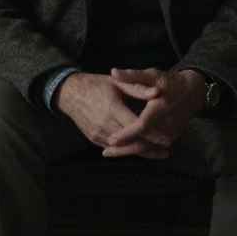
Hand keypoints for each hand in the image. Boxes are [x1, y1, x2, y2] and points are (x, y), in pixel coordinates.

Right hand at [56, 72, 170, 158]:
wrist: (68, 93)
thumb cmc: (95, 85)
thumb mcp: (116, 83)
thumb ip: (137, 88)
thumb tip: (157, 92)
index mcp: (112, 108)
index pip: (136, 126)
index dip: (153, 134)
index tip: (167, 140)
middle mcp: (104, 124)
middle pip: (131, 141)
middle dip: (150, 147)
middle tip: (167, 150)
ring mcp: (98, 133)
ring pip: (123, 148)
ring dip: (140, 151)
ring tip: (157, 153)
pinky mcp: (94, 139)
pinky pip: (114, 149)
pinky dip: (127, 150)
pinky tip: (139, 150)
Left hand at [106, 68, 203, 153]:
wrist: (193, 93)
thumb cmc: (169, 82)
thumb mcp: (153, 75)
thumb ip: (133, 76)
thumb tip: (113, 72)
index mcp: (159, 108)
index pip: (143, 125)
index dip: (128, 133)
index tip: (112, 139)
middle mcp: (165, 124)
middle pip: (144, 142)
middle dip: (125, 148)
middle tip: (106, 151)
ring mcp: (169, 132)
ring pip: (148, 147)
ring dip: (130, 152)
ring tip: (110, 153)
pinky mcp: (170, 136)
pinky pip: (153, 147)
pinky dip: (140, 151)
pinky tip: (125, 152)